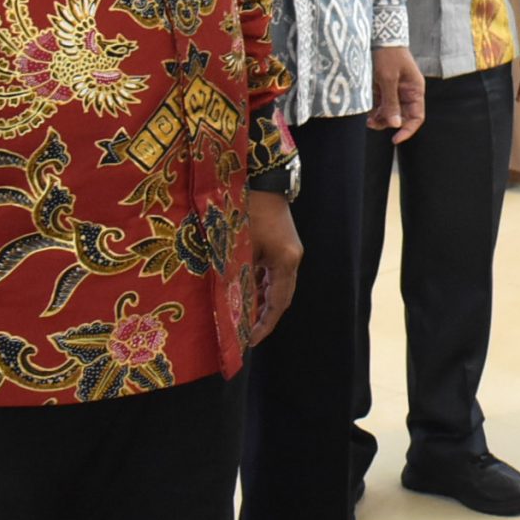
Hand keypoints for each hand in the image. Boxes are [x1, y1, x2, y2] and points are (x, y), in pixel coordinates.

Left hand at [244, 190, 301, 344]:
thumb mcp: (238, 246)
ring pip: (275, 286)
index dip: (264, 324)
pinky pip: (271, 274)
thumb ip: (235, 275)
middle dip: (262, 317)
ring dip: (259, 302)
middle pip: (280, 297)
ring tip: (241, 319)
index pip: (278, 302)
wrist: (260, 179)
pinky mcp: (281, 245)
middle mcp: (292, 258)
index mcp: (286, 260)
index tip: (250, 341)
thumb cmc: (247, 210)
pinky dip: (258, 287)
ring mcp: (288, 251)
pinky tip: (244, 294)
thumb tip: (227, 304)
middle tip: (244, 335)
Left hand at [369, 45, 424, 142]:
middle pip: (402, 116)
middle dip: (389, 123)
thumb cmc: (387, 54)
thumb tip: (395, 125)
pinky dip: (374, 110)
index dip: (408, 129)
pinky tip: (366, 112)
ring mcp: (395, 90)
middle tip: (372, 124)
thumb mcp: (388, 79)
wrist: (378, 35)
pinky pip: (381, 105)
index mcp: (415, 90)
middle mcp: (407, 92)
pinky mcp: (383, 87)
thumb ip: (391, 103)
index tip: (395, 139)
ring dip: (380, 118)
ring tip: (367, 119)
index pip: (417, 117)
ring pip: (390, 112)